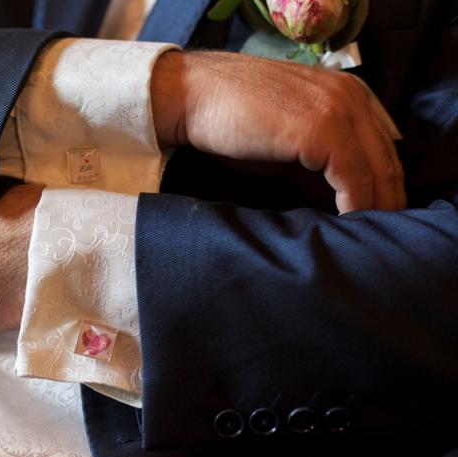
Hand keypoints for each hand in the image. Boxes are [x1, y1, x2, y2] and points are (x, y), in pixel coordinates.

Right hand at [151, 51, 405, 213]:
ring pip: (377, 171)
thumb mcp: (285, 141)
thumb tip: (338, 197)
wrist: (193, 97)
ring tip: (366, 240)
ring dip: (375, 208)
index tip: (375, 217)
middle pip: (388, 159)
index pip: (382, 146)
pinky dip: (355, 207)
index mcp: (346, 91)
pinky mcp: (322, 130)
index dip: (382, 185)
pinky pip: (354, 179)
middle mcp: (351, 95)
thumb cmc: (231, 120)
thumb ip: (316, 162)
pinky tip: (346, 227)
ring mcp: (339, 109)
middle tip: (378, 236)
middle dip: (386, 201)